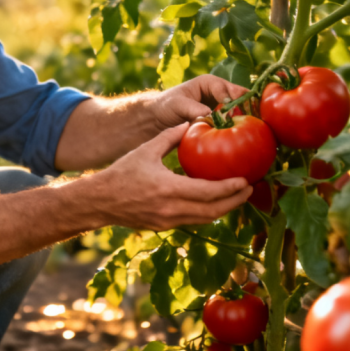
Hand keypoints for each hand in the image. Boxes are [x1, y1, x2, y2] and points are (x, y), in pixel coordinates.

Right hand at [91, 123, 252, 230]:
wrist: (100, 201)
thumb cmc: (121, 173)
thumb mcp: (145, 150)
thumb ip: (169, 137)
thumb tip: (190, 124)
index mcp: (168, 189)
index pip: (208, 192)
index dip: (230, 189)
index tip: (245, 180)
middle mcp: (171, 209)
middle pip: (213, 211)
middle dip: (234, 201)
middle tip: (249, 189)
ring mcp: (168, 221)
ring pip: (205, 219)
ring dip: (223, 209)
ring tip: (237, 197)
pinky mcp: (164, 226)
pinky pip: (193, 220)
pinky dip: (207, 212)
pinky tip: (213, 202)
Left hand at [149, 74, 247, 129]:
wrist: (158, 118)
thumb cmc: (166, 106)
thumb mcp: (178, 105)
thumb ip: (194, 109)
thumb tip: (211, 116)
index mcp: (209, 83)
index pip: (225, 89)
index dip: (231, 100)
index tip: (232, 113)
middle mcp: (218, 91)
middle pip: (238, 96)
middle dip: (246, 106)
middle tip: (254, 117)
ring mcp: (221, 105)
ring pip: (239, 108)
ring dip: (246, 116)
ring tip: (254, 126)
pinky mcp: (220, 118)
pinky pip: (233, 119)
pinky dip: (239, 124)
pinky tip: (244, 133)